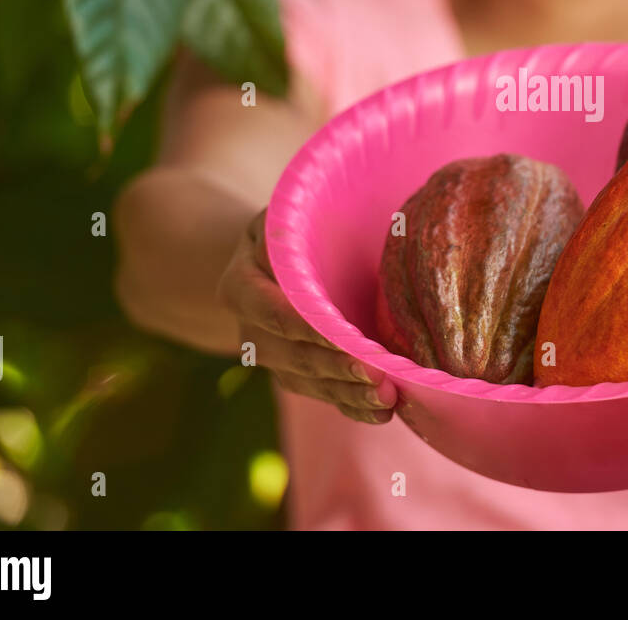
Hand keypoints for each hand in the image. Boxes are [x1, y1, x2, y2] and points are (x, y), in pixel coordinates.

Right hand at [219, 210, 397, 422]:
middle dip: (334, 367)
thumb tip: (342, 215)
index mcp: (241, 285)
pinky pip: (323, 396)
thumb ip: (298, 227)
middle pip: (291, 355)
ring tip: (386, 398)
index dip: (306, 326)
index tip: (344, 334)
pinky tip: (383, 412)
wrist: (271, 258)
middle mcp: (251, 328)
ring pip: (307, 382)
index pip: (271, 310)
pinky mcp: (297, 374)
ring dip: (347, 394)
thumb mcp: (286, 215)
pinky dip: (353, 406)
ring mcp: (273, 357)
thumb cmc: (291, 228)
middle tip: (376, 375)